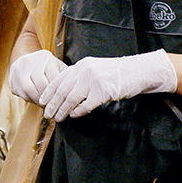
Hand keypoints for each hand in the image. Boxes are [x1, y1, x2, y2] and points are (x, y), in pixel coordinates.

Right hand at [8, 49, 65, 105]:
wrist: (24, 56)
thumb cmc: (45, 66)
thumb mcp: (56, 67)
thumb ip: (64, 78)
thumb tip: (74, 96)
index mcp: (46, 57)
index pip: (54, 78)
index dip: (58, 93)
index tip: (62, 102)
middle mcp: (32, 60)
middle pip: (41, 84)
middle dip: (48, 98)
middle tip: (53, 107)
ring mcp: (20, 67)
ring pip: (29, 89)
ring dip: (37, 100)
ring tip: (44, 105)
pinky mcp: (12, 75)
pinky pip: (20, 91)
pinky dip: (29, 98)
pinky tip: (35, 100)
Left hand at [39, 49, 176, 120]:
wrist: (140, 71)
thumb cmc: (118, 73)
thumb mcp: (96, 69)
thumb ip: (81, 76)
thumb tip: (65, 91)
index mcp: (81, 64)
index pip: (59, 78)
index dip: (48, 91)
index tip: (41, 101)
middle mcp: (85, 70)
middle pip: (62, 90)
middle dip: (52, 104)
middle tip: (47, 114)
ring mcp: (93, 80)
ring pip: (71, 98)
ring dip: (62, 110)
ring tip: (57, 118)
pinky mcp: (103, 91)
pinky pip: (85, 105)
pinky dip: (78, 112)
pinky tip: (74, 116)